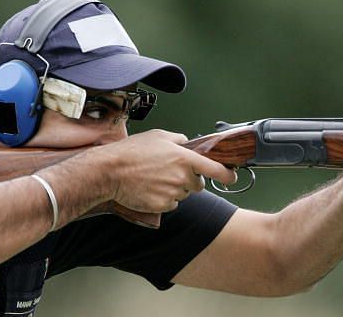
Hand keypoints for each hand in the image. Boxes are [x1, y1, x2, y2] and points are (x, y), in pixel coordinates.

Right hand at [89, 129, 236, 212]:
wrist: (110, 171)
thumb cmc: (132, 151)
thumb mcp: (158, 136)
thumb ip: (178, 139)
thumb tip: (187, 142)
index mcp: (184, 158)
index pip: (215, 169)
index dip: (226, 174)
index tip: (232, 176)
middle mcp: (182, 177)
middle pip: (197, 184)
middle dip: (189, 180)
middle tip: (170, 172)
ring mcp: (173, 193)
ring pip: (183, 194)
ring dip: (175, 189)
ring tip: (155, 179)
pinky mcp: (162, 206)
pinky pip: (171, 204)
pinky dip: (164, 199)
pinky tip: (151, 189)